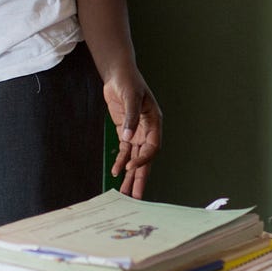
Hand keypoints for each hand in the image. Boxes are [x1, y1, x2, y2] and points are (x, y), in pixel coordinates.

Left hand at [103, 75, 161, 198]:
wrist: (118, 74)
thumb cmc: (128, 82)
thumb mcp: (131, 97)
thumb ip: (130, 118)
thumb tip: (128, 138)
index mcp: (155, 123)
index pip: (152, 148)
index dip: (143, 159)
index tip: (130, 166)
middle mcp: (148, 131)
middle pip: (146, 159)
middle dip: (141, 178)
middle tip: (137, 196)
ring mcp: (137, 132)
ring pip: (135, 159)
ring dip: (131, 175)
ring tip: (126, 193)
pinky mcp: (125, 132)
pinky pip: (125, 151)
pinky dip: (121, 162)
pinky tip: (116, 173)